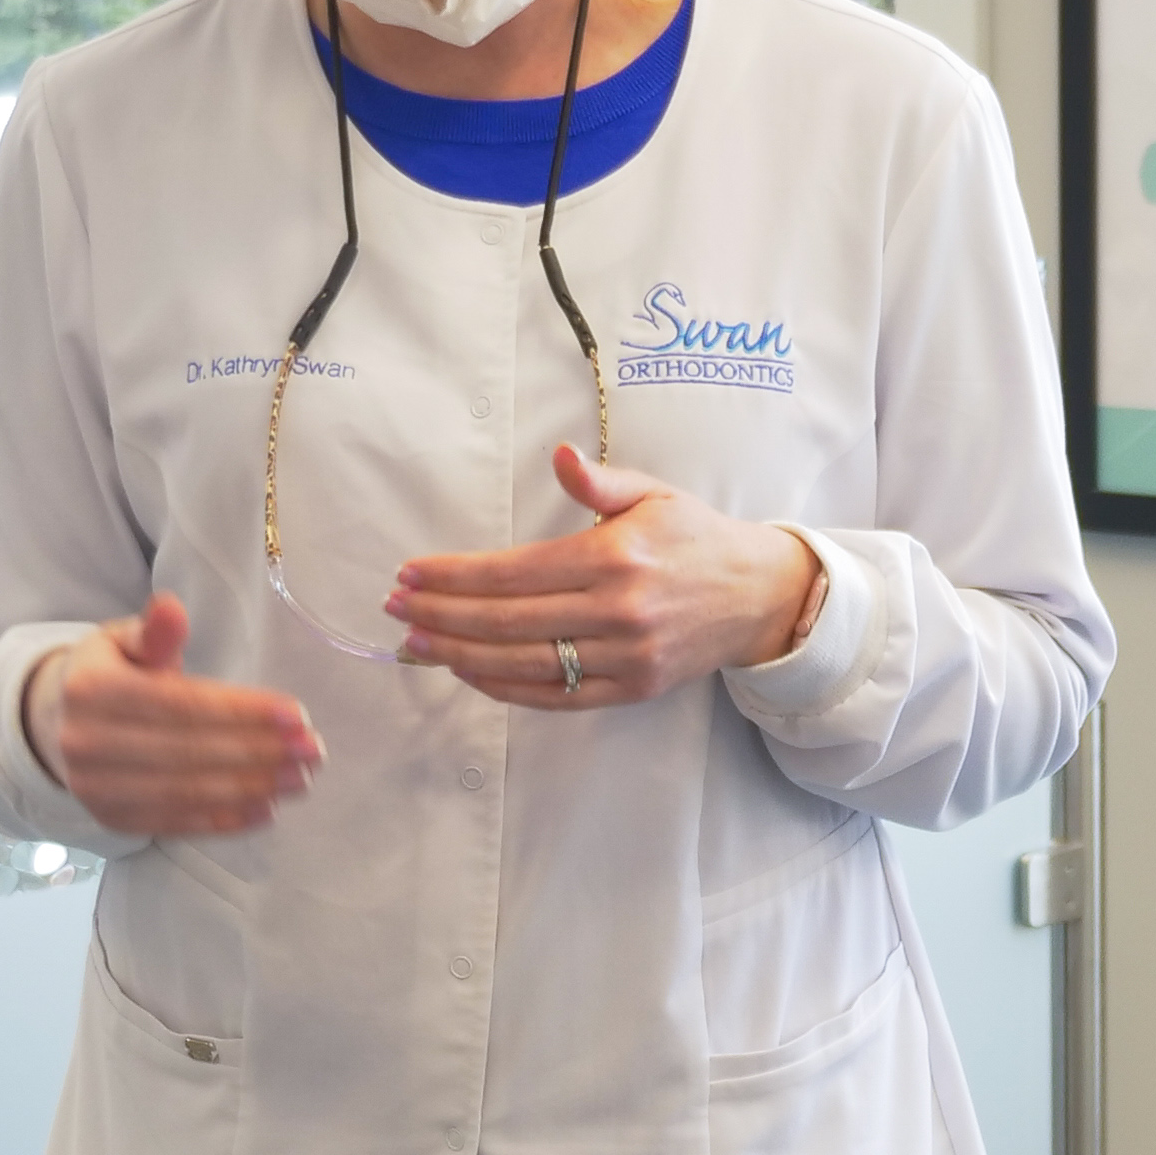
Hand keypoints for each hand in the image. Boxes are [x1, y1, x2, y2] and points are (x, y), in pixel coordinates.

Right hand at [23, 594, 321, 833]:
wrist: (59, 724)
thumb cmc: (112, 674)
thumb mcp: (126, 641)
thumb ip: (154, 632)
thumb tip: (171, 607)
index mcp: (91, 689)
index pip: (181, 704)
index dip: (243, 711)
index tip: (298, 714)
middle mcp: (86, 743)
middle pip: (190, 752)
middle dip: (261, 753)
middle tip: (314, 751)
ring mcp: (96, 789)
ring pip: (188, 792)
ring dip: (254, 788)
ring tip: (302, 779)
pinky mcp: (113, 821)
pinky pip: (178, 823)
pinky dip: (227, 820)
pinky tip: (268, 808)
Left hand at [383, 445, 822, 708]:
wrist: (759, 596)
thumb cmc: (697, 537)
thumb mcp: (654, 494)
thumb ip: (600, 482)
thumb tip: (559, 458)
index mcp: (616, 557)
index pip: (514, 572)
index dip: (455, 576)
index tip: (411, 574)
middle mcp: (618, 612)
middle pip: (507, 621)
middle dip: (441, 616)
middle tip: (396, 609)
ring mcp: (625, 657)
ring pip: (524, 664)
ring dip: (460, 656)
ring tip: (417, 643)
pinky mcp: (631, 690)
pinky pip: (554, 697)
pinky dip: (505, 688)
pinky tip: (469, 672)